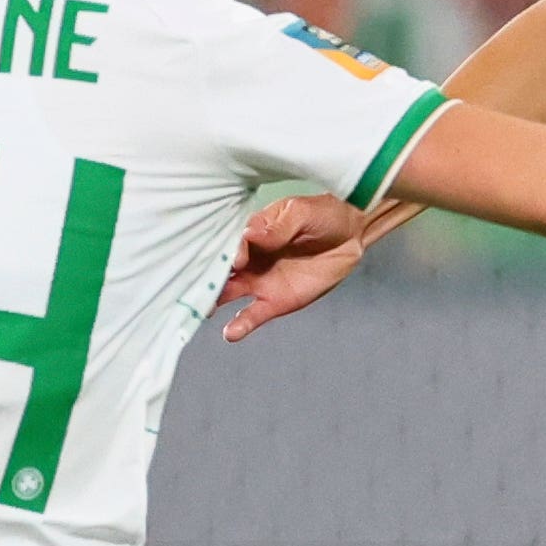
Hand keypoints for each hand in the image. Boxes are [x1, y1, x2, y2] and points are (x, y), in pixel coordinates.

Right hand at [217, 193, 369, 340]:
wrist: (351, 234)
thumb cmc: (323, 214)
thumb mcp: (301, 212)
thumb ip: (277, 226)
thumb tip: (252, 235)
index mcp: (251, 233)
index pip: (230, 244)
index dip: (229, 252)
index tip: (236, 259)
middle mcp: (249, 258)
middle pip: (220, 270)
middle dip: (206, 278)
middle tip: (194, 288)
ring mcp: (259, 281)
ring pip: (228, 293)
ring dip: (213, 302)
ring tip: (203, 311)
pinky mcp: (275, 302)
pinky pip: (253, 315)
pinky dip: (241, 325)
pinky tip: (231, 334)